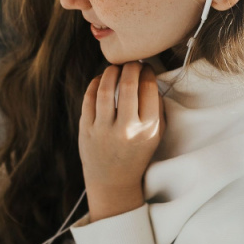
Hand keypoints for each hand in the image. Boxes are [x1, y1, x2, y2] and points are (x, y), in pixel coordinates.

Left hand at [79, 62, 163, 218]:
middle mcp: (127, 128)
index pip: (149, 89)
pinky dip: (94, 84)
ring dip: (111, 72)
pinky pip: (89, 99)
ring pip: (105, 89)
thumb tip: (149, 77)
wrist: (113, 181)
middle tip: (131, 62)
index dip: (147, 72)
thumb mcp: (156, 135)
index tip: (146, 68)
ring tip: (115, 68)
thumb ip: (157, 108)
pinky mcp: (86, 130)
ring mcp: (104, 130)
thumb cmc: (137, 153)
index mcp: (148, 128)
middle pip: (128, 84)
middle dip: (130, 66)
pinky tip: (100, 80)